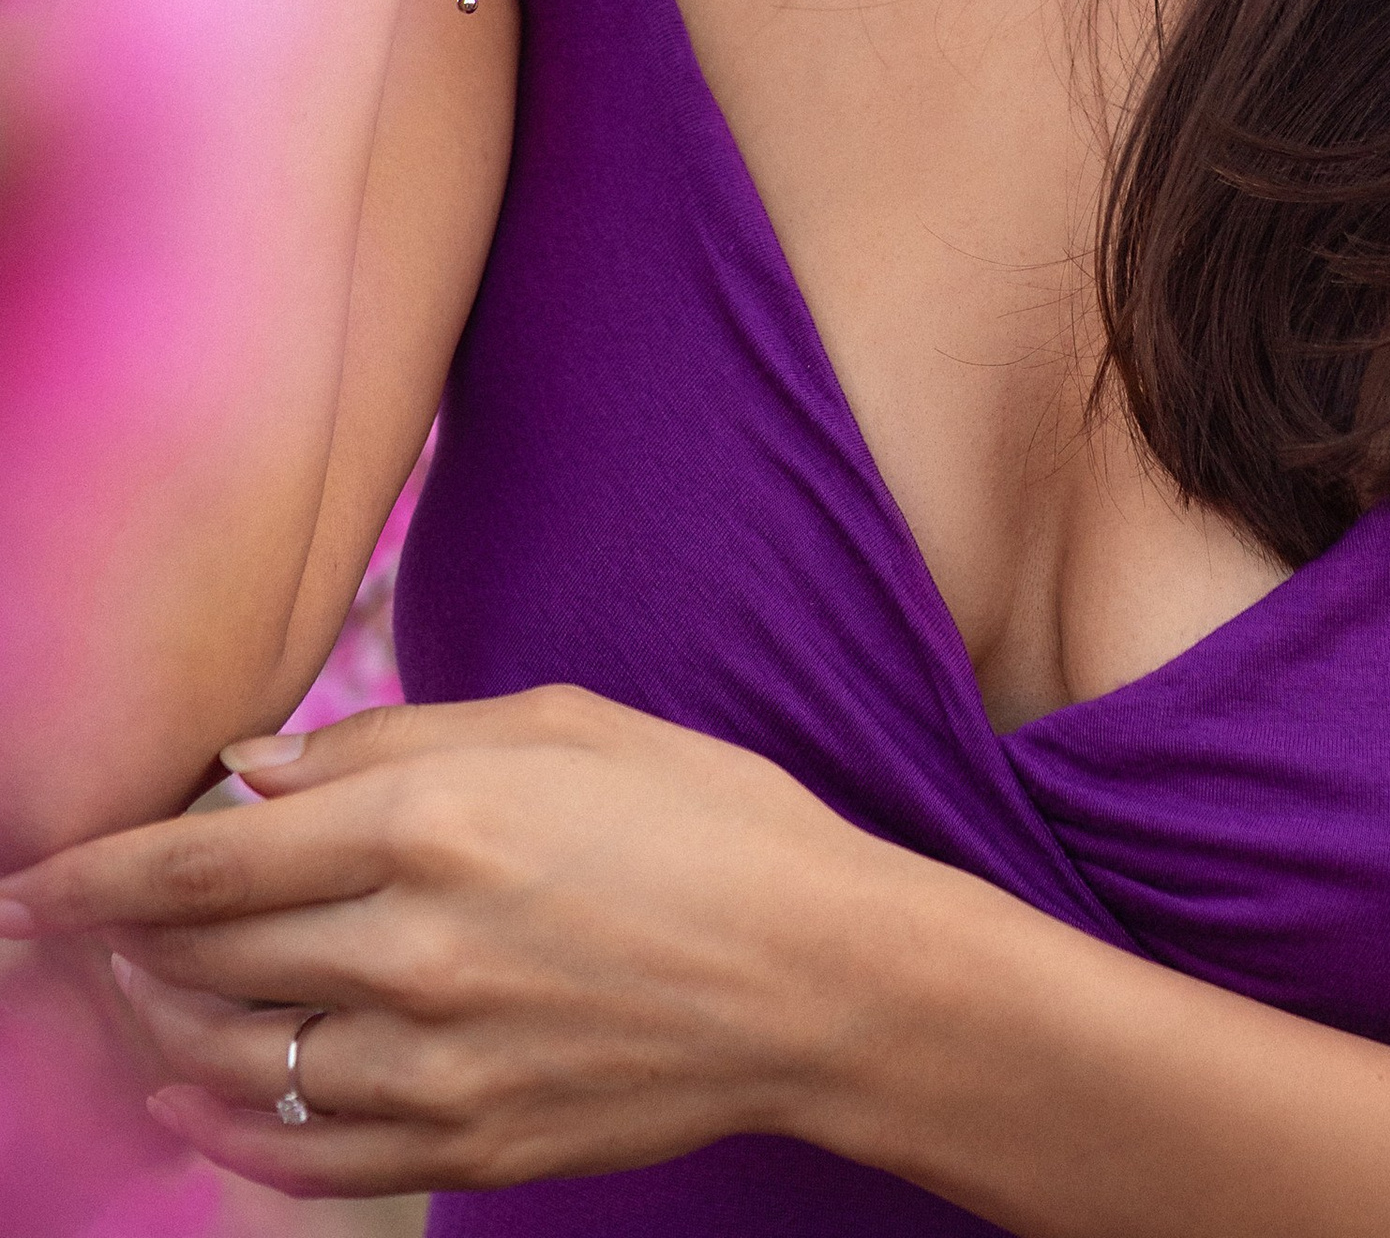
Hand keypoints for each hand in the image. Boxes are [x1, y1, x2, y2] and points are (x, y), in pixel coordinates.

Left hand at [0, 689, 912, 1199]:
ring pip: (236, 1060)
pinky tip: (190, 1099)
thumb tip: (252, 771)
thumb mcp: (563, 723)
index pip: (208, 861)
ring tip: (125, 1001)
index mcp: (437, 822)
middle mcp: (416, 948)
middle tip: (68, 934)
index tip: (34, 879)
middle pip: (205, 960)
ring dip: (159, 1031)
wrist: (822, 977)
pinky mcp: (467, 1142)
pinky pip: (305, 1154)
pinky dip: (226, 1129)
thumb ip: (394, 740)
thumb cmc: (707, 821)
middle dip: (113, 948)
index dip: (98, 874)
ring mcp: (438, 1063)